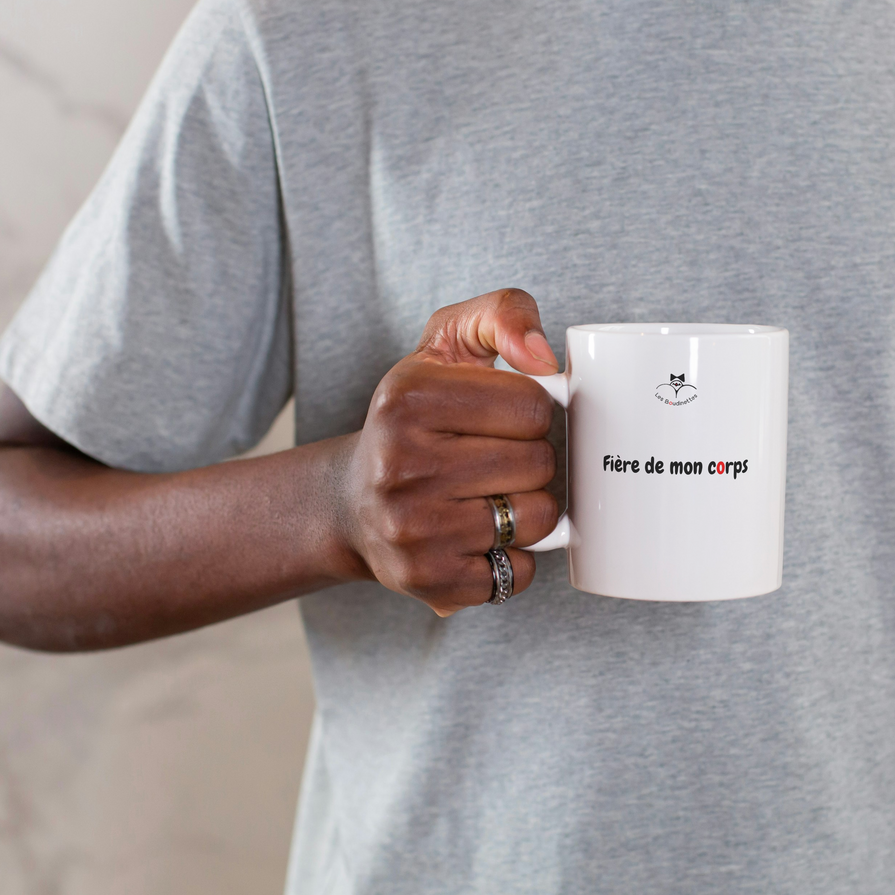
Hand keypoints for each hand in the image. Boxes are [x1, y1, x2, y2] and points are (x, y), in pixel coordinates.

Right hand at [339, 289, 561, 615]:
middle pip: (539, 462)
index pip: (532, 404)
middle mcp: (400, 465)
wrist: (350, 504)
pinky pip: (521, 571)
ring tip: (488, 496)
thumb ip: (503, 314)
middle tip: (492, 460)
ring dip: (528, 509)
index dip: (529, 411)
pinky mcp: (428, 580)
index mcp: (406, 399)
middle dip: (530, 459)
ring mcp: (412, 530)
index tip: (498, 418)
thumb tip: (545, 357)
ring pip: (537, 518)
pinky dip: (514, 556)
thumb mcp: (446, 345)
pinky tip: (478, 538)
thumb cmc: (414, 419)